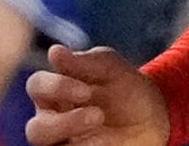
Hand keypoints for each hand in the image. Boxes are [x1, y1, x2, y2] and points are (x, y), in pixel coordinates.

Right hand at [25, 45, 168, 145]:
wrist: (153, 124)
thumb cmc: (127, 91)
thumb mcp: (112, 70)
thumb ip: (85, 62)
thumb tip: (53, 52)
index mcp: (55, 91)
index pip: (37, 86)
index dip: (56, 87)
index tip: (87, 90)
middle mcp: (52, 121)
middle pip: (35, 129)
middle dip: (64, 124)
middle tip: (98, 115)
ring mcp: (63, 145)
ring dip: (74, 140)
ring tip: (105, 134)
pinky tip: (106, 143)